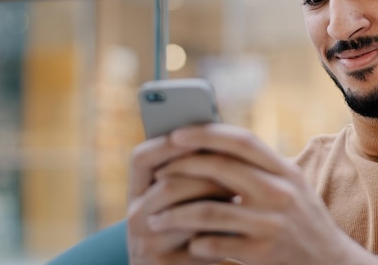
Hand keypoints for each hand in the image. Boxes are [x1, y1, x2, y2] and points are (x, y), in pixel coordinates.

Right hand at [127, 135, 233, 264]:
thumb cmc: (186, 224)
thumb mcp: (181, 197)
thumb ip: (192, 171)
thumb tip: (222, 137)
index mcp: (137, 191)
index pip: (142, 158)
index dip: (168, 143)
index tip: (198, 133)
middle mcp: (136, 216)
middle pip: (169, 185)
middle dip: (207, 175)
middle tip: (238, 168)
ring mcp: (147, 243)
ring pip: (186, 214)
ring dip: (217, 202)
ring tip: (241, 193)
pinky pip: (199, 243)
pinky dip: (222, 232)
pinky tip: (238, 225)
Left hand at [146, 123, 377, 264]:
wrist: (329, 261)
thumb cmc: (301, 217)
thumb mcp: (290, 184)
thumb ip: (259, 165)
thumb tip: (213, 142)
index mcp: (284, 170)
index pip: (241, 140)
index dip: (206, 134)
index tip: (177, 134)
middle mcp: (280, 192)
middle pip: (220, 169)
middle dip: (182, 168)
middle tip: (158, 173)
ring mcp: (271, 222)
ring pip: (209, 210)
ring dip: (175, 214)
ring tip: (155, 217)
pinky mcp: (263, 252)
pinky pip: (215, 244)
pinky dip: (195, 243)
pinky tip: (188, 243)